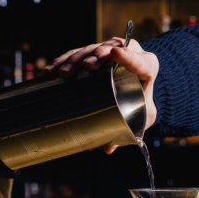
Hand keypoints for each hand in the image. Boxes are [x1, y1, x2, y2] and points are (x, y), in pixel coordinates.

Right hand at [45, 38, 158, 152]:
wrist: (140, 86)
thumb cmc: (143, 101)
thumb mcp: (144, 116)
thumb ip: (134, 130)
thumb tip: (109, 148)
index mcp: (147, 66)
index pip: (140, 61)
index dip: (129, 56)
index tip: (116, 53)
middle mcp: (128, 52)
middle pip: (111, 49)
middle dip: (97, 55)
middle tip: (87, 66)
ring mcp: (108, 50)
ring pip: (91, 49)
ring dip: (76, 59)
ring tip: (64, 73)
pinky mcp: (93, 52)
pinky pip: (77, 53)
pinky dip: (64, 60)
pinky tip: (51, 70)